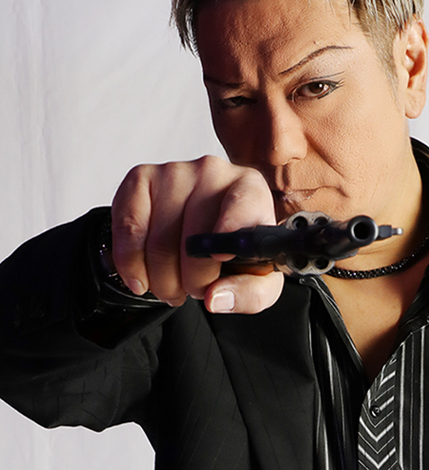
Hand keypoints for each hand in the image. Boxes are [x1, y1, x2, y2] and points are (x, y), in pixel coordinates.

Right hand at [110, 156, 283, 313]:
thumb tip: (216, 297)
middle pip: (193, 239)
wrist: (211, 224)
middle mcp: (213, 173)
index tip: (221, 257)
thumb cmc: (237, 247)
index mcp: (251, 189)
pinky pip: (127, 229)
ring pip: (158, 241)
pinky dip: (130, 263)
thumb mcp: (260, 277)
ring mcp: (174, 172)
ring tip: (172, 285)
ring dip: (161, 280)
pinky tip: (142, 276)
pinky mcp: (141, 178)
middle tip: (195, 291)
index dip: (229, 233)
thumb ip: (250, 292)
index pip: (242, 206)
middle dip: (191, 282)